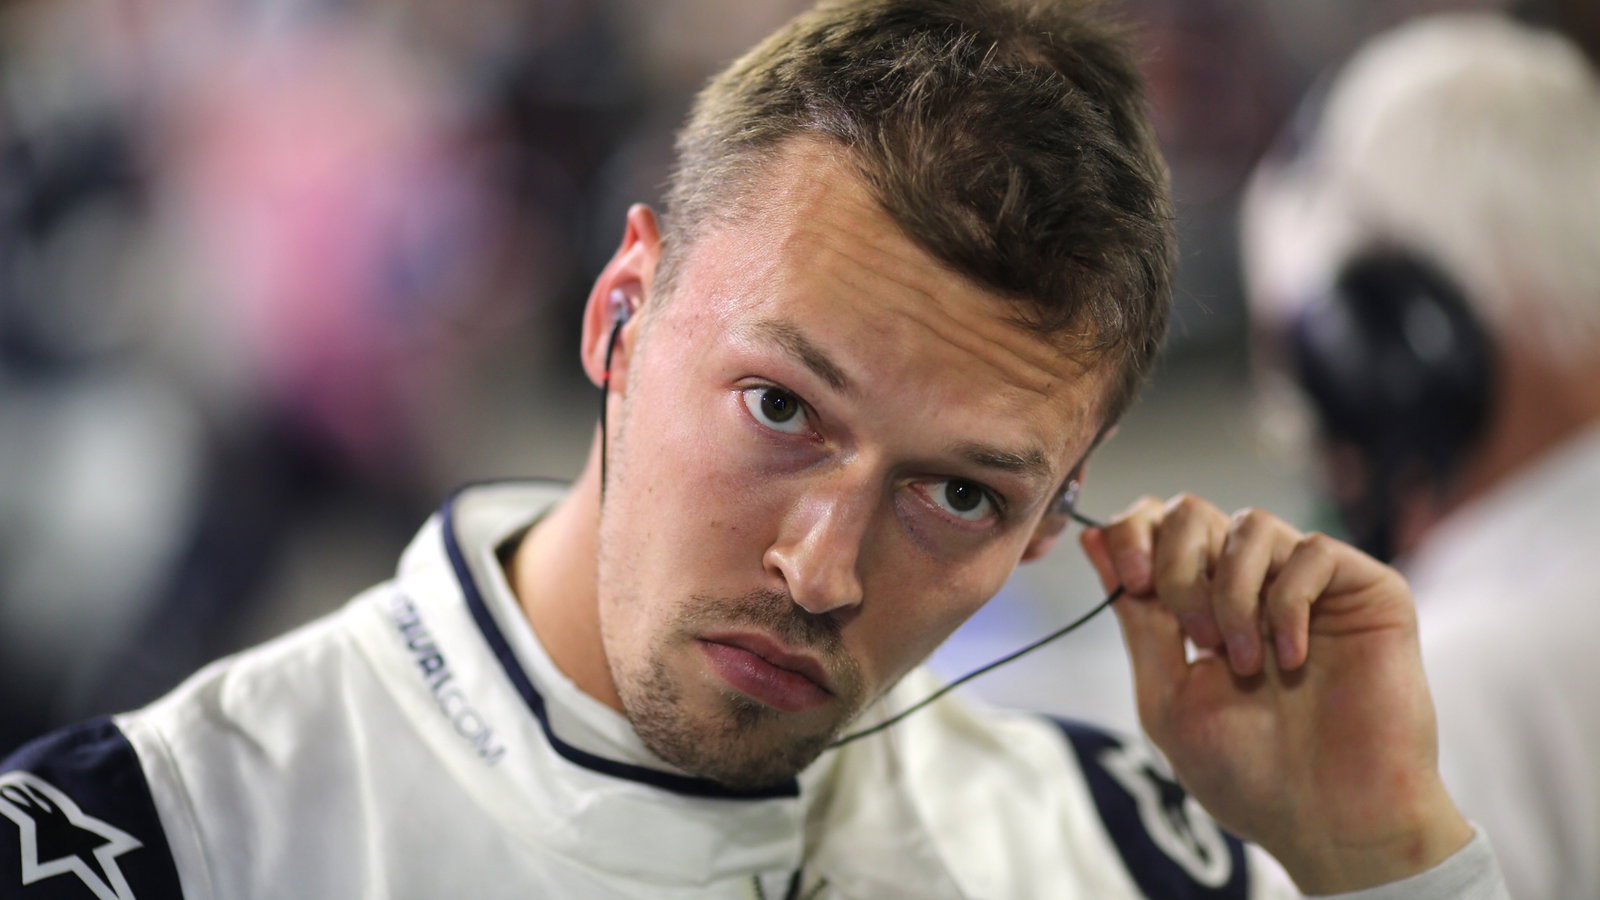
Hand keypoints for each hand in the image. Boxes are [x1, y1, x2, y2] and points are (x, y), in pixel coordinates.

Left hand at [1079, 494, 1472, 893]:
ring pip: (1251, 524)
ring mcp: (1309, 585)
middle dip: (1178, 568)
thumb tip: (1094, 539)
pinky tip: (1292, 660)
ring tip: (1245, 662)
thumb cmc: (1248, 774)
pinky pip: (1311, 551)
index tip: (1131, 580)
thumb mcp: (1167, 695)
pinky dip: (1287, 603)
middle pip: (1194, 511)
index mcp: (1199, 606)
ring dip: (1232, 592)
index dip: (1132, 533)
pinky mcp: (1366, 590)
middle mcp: (1252, 585)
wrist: (1330, 821)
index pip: (1155, 527)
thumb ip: (1136, 618)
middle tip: (1196, 638)